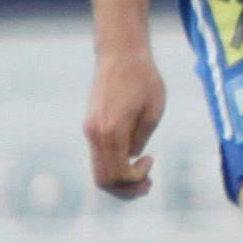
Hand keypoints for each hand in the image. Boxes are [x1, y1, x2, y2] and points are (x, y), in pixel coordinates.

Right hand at [84, 45, 163, 199]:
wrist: (121, 54)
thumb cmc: (143, 79)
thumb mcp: (153, 111)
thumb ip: (140, 139)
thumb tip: (131, 157)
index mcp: (111, 132)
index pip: (117, 174)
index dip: (136, 179)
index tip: (152, 160)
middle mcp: (94, 134)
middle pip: (103, 180)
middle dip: (126, 189)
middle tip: (149, 184)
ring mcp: (89, 130)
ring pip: (98, 170)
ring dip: (120, 179)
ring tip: (143, 175)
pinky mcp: (90, 125)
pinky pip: (99, 156)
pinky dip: (114, 165)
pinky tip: (132, 159)